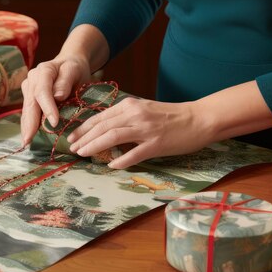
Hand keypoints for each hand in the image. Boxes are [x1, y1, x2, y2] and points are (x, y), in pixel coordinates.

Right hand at [20, 55, 90, 146]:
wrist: (70, 64)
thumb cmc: (74, 68)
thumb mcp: (74, 70)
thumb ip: (65, 81)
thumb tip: (58, 96)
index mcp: (44, 71)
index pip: (43, 91)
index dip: (47, 108)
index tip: (54, 122)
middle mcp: (32, 80)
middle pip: (30, 103)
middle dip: (30, 122)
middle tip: (29, 140)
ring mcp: (29, 89)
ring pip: (27, 110)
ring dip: (26, 127)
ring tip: (26, 143)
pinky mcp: (30, 98)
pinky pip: (28, 113)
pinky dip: (28, 126)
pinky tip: (28, 138)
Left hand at [66, 97, 211, 168]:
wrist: (199, 118)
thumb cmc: (171, 116)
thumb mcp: (144, 110)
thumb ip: (125, 117)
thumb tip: (103, 130)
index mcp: (130, 106)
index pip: (100, 117)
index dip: (83, 128)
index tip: (72, 137)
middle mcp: (136, 115)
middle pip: (103, 126)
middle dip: (84, 138)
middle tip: (72, 149)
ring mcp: (146, 129)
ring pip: (113, 137)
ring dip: (95, 146)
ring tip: (83, 154)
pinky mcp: (157, 144)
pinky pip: (134, 153)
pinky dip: (121, 160)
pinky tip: (111, 165)